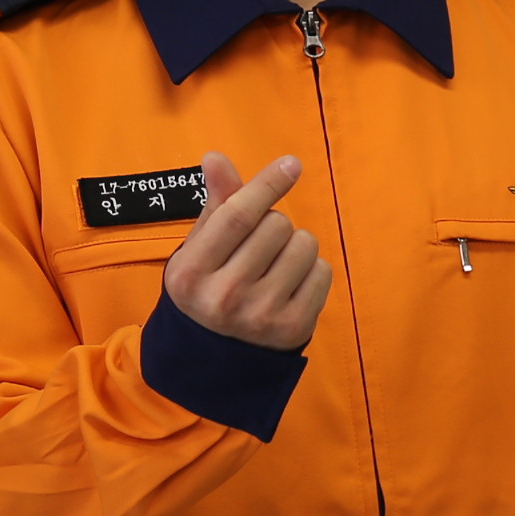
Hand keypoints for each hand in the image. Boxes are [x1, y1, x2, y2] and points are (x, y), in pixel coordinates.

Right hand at [163, 152, 331, 348]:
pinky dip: (311, 269)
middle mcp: (224, 296)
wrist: (216, 358)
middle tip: (259, 246)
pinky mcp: (293, 328)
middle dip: (274, 224)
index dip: (267, 184)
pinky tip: (290, 284)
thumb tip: (215, 157)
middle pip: (276, 225)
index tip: (292, 164)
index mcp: (191, 272)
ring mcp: (261, 315)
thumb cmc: (208, 287)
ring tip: (275, 265)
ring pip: (304, 245)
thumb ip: (215, 204)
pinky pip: (323, 271)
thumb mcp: (198, 249)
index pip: (237, 216)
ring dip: (295, 245)